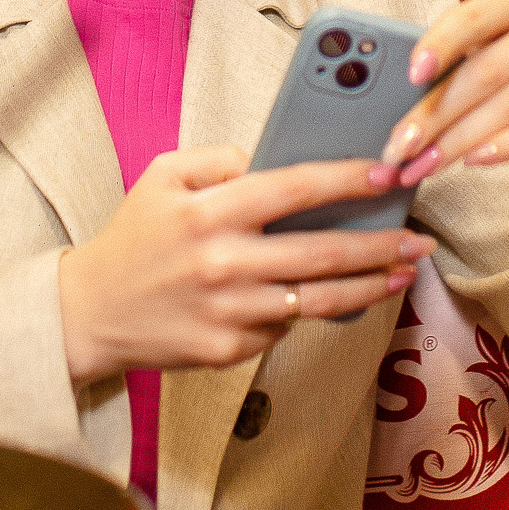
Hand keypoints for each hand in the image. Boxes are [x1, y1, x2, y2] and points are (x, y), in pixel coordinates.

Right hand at [57, 146, 434, 386]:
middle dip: (380, 245)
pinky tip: (326, 299)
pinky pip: (283, 325)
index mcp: (210, 211)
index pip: (295, 188)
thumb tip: (271, 161)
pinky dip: (305, 310)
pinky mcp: (228, 350)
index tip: (389, 173)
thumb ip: (219, 159)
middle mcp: (224, 262)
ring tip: (402, 272)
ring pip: (318, 299)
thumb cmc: (134, 238)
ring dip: (370, 286)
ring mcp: (229, 312)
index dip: (348, 179)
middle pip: (322, 252)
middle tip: (418, 238)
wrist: (90, 312)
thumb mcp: (162, 176)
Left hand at [375, 0, 508, 227]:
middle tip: (400, 147)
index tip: (410, 75)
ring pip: (508, 104)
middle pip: (484, 70)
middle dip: (436, 114)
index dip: (439, 44)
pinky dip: (506, 147)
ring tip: (424, 165)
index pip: (474, 15)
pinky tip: (474, 162)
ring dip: (458, 141)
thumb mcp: (491, 32)